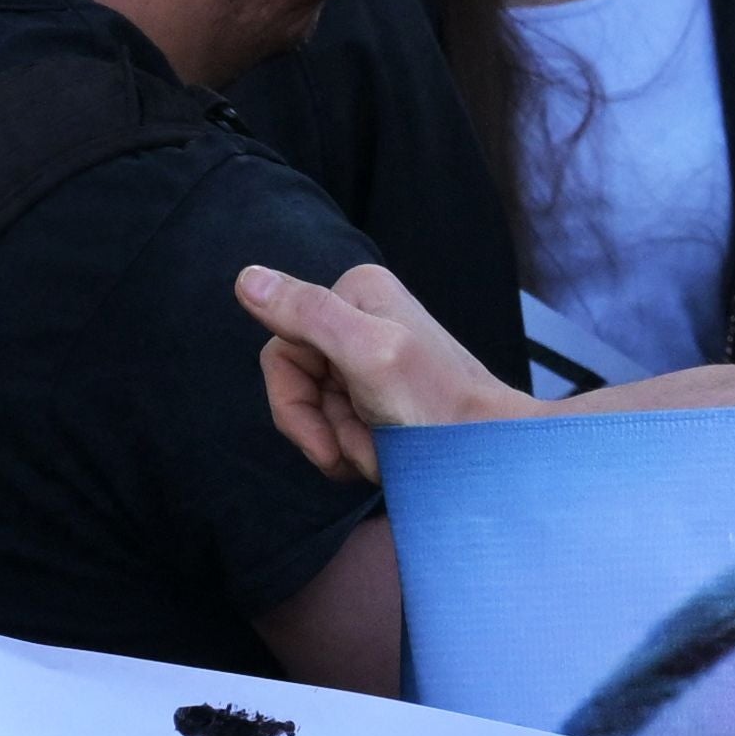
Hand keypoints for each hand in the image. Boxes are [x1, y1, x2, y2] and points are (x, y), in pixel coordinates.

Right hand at [244, 259, 520, 485]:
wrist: (490, 458)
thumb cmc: (440, 411)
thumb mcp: (369, 356)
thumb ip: (308, 314)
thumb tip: (245, 277)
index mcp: (356, 293)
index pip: (281, 350)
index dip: (295, 406)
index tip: (329, 440)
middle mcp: (361, 316)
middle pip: (296, 381)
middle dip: (323, 429)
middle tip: (365, 450)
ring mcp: (369, 354)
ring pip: (316, 409)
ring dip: (343, 444)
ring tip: (384, 453)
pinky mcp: (379, 388)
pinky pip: (339, 421)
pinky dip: (356, 449)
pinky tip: (386, 454)